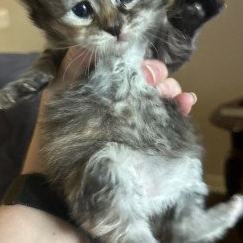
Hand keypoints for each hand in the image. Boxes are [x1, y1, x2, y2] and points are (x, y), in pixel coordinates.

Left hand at [22, 48, 196, 173]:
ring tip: (176, 94)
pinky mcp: (143, 147)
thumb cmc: (55, 146)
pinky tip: (186, 104)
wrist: (61, 201)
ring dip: (169, 92)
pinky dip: (177, 111)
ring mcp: (131, 129)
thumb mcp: (56, 101)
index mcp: (97, 96)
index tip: (142, 63)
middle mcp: (115, 110)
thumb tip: (96, 41)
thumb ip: (72, 69)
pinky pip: (165, 124)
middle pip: (142, 84)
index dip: (134, 61)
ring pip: (156, 101)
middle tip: (160, 81)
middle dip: (155, 76)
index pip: (121, 69)